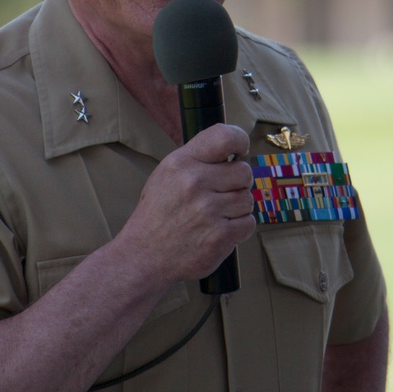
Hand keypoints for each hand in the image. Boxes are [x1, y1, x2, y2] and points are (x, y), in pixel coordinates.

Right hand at [121, 123, 254, 284]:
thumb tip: (233, 150)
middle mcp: (195, 183)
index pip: (224, 137)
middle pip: (244, 172)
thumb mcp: (166, 174)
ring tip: (215, 215)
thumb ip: (197, 160)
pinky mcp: (219, 236)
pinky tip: (219, 229)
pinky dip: (239, 228)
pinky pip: (248, 223)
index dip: (239, 141)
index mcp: (181, 163)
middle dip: (237, 183)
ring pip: (247, 199)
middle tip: (220, 194)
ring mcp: (208, 211)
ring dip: (237, 208)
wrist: (144, 255)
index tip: (240, 151)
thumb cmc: (158, 213)